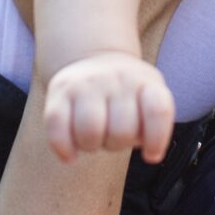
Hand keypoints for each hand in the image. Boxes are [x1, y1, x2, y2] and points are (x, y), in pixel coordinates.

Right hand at [44, 52, 175, 163]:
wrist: (96, 59)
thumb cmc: (128, 96)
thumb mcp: (150, 100)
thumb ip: (153, 125)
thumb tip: (150, 153)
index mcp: (146, 83)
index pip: (157, 111)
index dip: (157, 140)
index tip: (151, 155)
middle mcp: (117, 79)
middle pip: (122, 131)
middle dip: (117, 145)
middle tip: (112, 137)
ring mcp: (87, 83)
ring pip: (90, 131)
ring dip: (91, 146)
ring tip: (92, 141)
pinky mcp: (60, 90)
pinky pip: (57, 127)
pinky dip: (64, 149)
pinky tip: (71, 156)